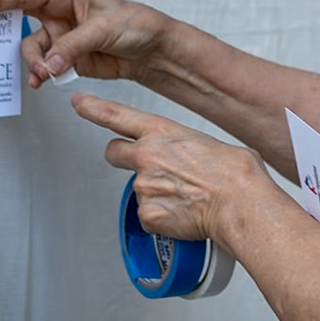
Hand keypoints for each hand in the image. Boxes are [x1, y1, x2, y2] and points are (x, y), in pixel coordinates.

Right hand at [0, 0, 172, 88]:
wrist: (152, 51)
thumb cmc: (134, 24)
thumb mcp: (104, 29)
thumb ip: (73, 45)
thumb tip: (50, 63)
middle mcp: (57, 13)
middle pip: (20, 21)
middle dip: (7, 32)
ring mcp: (60, 37)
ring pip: (31, 49)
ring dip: (34, 62)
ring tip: (43, 73)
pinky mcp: (65, 58)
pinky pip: (44, 66)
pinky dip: (40, 74)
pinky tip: (41, 82)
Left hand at [72, 92, 272, 244]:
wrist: (240, 203)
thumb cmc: (235, 173)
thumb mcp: (208, 142)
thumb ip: (185, 146)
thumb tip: (190, 157)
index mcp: (162, 132)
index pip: (115, 115)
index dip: (92, 108)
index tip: (79, 102)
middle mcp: (146, 156)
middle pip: (114, 153)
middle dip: (124, 158)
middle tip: (147, 168)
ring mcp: (144, 186)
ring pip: (138, 190)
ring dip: (155, 193)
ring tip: (185, 196)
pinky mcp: (147, 214)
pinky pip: (148, 217)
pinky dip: (162, 218)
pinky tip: (183, 214)